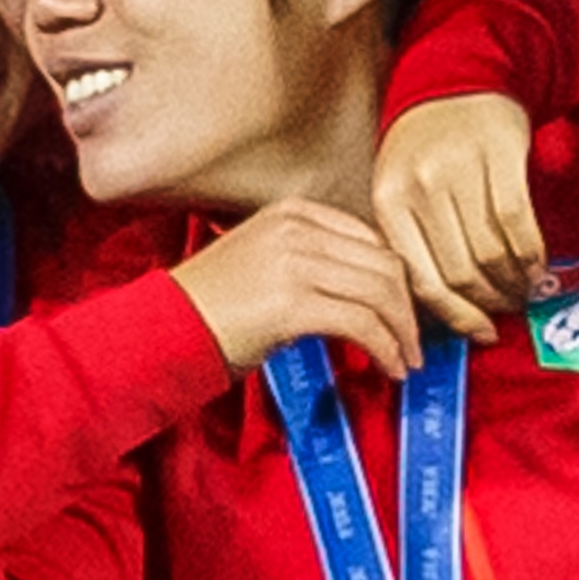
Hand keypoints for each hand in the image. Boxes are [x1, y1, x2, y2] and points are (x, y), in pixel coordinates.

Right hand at [169, 201, 424, 377]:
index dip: (397, 279)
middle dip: (409, 307)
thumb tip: (367, 290)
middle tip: (415, 341)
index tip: (406, 311)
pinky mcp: (292, 303)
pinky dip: (386, 348)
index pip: (370, 238)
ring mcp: (294, 263)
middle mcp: (296, 229)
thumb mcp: (264, 262)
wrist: (163, 329)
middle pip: (383, 262)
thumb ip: (312, 261)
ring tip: (406, 359)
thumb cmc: (210, 307)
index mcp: (292, 212)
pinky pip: (362, 324)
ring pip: (380, 292)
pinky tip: (389, 367)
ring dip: (403, 332)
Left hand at [369, 95, 545, 343]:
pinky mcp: (499, 155)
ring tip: (522, 292)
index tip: (479, 332)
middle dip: (488, 303)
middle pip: (460, 271)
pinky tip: (535, 266)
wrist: (454, 81)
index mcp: (388, 202)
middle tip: (506, 313)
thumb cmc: (424, 148)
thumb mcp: (397, 189)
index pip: (421, 279)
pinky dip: (531, 254)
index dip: (455, 316)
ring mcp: (459, 170)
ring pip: (491, 252)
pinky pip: (519, 222)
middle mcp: (420, 187)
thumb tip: (436, 312)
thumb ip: (409, 241)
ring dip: (512, 283)